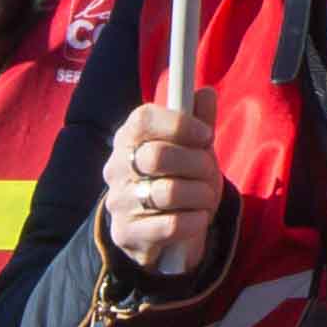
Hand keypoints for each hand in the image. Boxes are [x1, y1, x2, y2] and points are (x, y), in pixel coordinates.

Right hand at [103, 95, 227, 280]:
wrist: (163, 232)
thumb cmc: (180, 179)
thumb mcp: (193, 148)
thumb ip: (199, 120)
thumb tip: (206, 92)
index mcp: (128, 137)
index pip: (144, 118)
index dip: (180, 124)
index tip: (206, 135)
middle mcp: (116, 167)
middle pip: (158, 156)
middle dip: (198, 164)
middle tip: (210, 171)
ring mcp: (118, 201)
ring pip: (169, 192)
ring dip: (201, 195)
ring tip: (206, 197)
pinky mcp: (126, 233)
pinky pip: (170, 225)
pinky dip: (194, 221)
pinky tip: (198, 218)